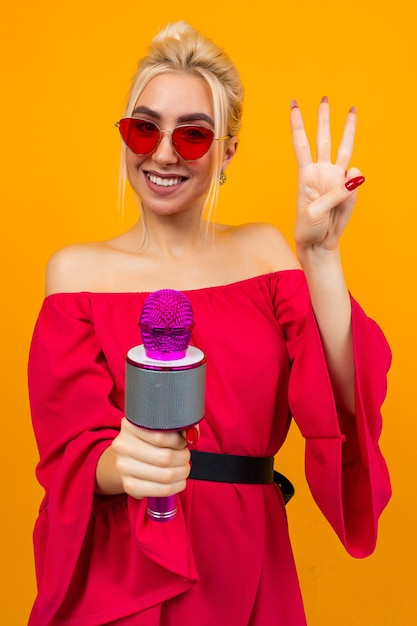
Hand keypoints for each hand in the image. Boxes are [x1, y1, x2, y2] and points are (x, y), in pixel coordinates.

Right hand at [110, 417, 192, 499]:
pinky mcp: (129, 486)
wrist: (127, 460)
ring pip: (165, 475)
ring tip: (183, 468)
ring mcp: (124, 467)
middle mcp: (123, 446)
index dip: (179, 441)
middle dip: (183, 458)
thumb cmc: (148, 441)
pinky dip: (176, 486)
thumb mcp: (159, 427)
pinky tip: (178, 480)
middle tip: (185, 456)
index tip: (183, 442)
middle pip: (165, 457)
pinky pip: (161, 490)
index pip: (161, 436)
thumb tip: (192, 434)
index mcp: (130, 426)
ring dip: (182, 473)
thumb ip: (178, 425)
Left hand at [290, 97, 364, 253]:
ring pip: (344, 148)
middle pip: (323, 139)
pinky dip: (353, 187)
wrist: (319, 243)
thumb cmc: (308, 228)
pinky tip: (346, 199)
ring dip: (347, 130)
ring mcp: (336, 179)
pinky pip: (354, 182)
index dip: (297, 125)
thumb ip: (335, 195)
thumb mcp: (315, 212)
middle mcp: (321, 171)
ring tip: (352, 110)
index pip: (301, 144)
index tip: (294, 105)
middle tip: (324, 98)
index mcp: (305, 174)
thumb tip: (356, 175)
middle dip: (323, 119)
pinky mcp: (348, 190)